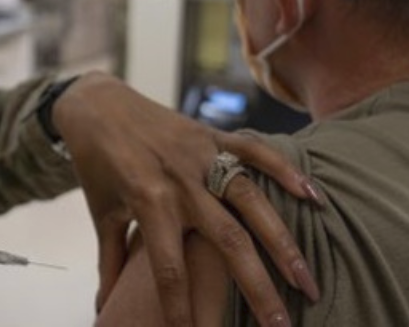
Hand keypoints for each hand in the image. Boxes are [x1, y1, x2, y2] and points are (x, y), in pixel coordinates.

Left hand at [54, 73, 321, 326]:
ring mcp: (199, 154)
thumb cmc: (97, 164)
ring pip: (251, 200)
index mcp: (147, 201)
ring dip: (283, 243)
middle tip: (281, 326)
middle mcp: (179, 179)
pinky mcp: (211, 134)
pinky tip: (314, 197)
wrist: (94, 104)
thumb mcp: (101, 213)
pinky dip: (284, 169)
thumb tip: (101, 305)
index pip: (169, 266)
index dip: (181, 306)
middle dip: (256, 286)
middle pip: (226, 240)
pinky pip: (252, 150)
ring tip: (308, 283)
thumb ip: (109, 260)